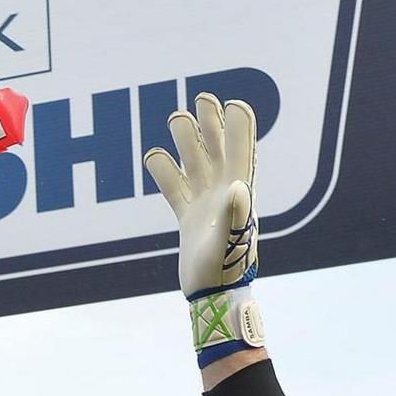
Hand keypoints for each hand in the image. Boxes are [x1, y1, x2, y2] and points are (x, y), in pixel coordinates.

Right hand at [144, 93, 261, 367]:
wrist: (213, 297)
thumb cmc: (226, 271)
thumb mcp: (232, 243)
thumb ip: (236, 214)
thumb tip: (236, 185)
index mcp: (239, 194)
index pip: (241, 151)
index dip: (239, 127)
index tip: (232, 103)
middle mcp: (224, 194)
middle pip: (217, 150)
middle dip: (211, 124)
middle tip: (202, 98)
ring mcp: (206, 205)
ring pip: (195, 164)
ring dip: (187, 141)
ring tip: (177, 117)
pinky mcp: (189, 219)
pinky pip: (175, 188)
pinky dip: (165, 171)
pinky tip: (154, 155)